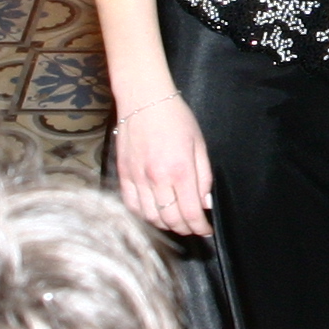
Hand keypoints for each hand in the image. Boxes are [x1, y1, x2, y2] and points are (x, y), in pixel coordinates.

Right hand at [109, 90, 211, 237]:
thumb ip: (204, 177)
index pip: (190, 213)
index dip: (200, 228)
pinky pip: (131, 205)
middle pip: (171, 220)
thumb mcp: (199, 144)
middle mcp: (157, 178)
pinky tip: (153, 213)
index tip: (205, 230)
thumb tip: (205, 203)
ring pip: (150, 217)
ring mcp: (137, 178)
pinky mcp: (123, 174)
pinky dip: (143, 215)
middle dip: (185, 229)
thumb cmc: (174, 117)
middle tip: (193, 227)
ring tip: (175, 221)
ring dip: (165, 225)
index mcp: (180, 170)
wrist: (144, 99)